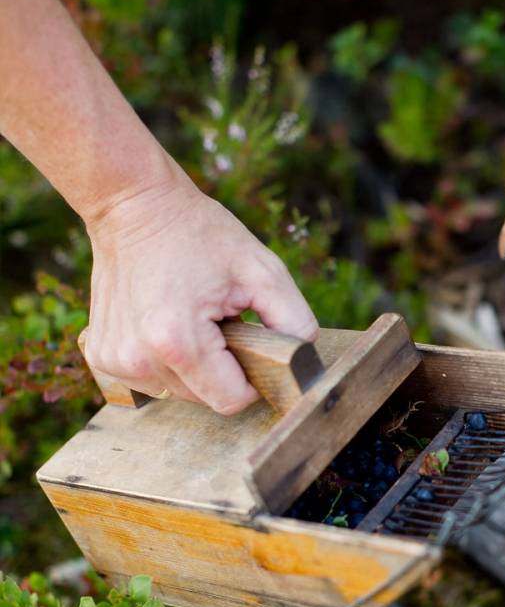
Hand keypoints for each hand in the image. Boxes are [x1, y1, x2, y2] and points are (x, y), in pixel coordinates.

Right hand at [83, 173, 317, 414]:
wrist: (134, 206)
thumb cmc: (201, 234)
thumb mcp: (264, 271)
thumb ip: (295, 322)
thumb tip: (300, 364)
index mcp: (177, 341)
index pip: (232, 400)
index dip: (253, 379)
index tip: (253, 344)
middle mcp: (139, 359)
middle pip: (206, 399)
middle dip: (224, 367)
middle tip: (223, 320)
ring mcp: (116, 360)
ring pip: (180, 392)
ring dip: (196, 364)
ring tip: (194, 317)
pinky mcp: (102, 355)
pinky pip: (154, 379)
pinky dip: (168, 359)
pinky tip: (169, 321)